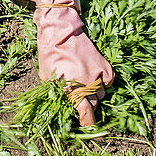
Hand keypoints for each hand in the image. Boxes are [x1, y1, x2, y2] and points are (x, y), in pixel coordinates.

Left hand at [22, 0, 113, 125]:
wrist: (60, 30)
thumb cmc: (50, 54)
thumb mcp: (47, 77)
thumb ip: (57, 93)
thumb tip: (63, 106)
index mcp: (71, 88)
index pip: (85, 113)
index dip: (87, 122)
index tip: (85, 125)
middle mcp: (87, 84)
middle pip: (93, 105)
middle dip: (87, 105)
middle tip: (80, 99)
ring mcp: (97, 74)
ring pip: (100, 94)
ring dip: (94, 93)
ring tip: (84, 84)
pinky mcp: (104, 66)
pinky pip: (108, 82)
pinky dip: (102, 82)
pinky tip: (93, 77)